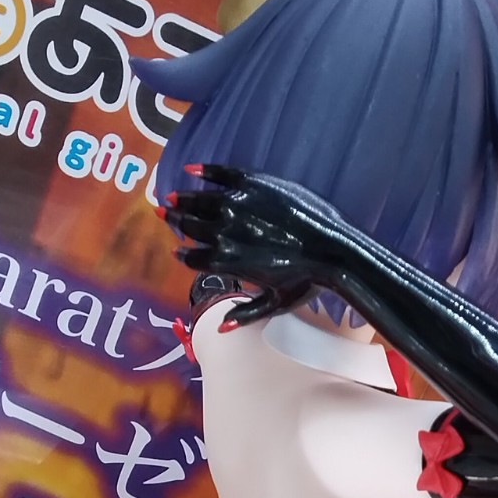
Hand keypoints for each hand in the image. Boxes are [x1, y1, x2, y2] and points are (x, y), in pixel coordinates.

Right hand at [163, 164, 353, 325]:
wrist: (334, 251)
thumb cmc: (307, 282)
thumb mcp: (274, 304)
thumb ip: (245, 314)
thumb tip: (220, 328)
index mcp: (228, 262)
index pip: (193, 257)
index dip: (182, 253)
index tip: (176, 249)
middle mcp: (227, 232)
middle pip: (191, 226)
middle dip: (175, 221)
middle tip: (164, 214)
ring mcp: (240, 205)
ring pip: (201, 200)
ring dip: (184, 198)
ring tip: (173, 196)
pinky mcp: (256, 183)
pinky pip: (223, 173)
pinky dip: (205, 171)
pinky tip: (193, 170)